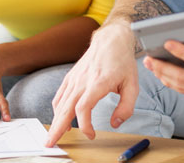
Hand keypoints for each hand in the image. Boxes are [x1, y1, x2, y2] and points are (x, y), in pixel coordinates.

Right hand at [45, 22, 138, 146]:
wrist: (111, 39)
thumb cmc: (122, 61)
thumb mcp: (132, 85)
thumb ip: (126, 107)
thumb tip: (115, 123)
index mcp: (98, 83)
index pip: (83, 108)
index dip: (84, 125)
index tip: (91, 134)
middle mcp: (83, 80)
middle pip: (65, 108)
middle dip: (57, 128)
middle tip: (50, 143)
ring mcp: (75, 78)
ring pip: (60, 103)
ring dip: (55, 121)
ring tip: (52, 135)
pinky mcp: (71, 76)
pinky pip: (60, 95)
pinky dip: (57, 108)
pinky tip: (58, 118)